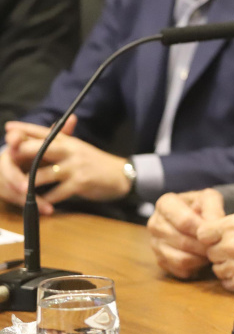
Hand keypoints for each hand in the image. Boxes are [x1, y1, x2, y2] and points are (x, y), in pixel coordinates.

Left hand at [5, 119, 131, 203]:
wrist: (122, 174)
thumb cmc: (97, 162)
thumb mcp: (79, 149)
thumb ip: (60, 144)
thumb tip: (40, 138)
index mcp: (69, 141)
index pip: (44, 132)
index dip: (25, 130)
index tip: (9, 129)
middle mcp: (71, 151)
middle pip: (42, 148)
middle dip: (23, 152)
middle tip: (7, 157)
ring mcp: (75, 167)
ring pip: (46, 174)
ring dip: (31, 182)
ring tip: (17, 187)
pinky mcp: (80, 183)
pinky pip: (58, 193)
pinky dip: (48, 200)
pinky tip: (40, 204)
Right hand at [148, 189, 224, 278]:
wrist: (196, 216)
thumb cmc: (203, 205)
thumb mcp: (210, 198)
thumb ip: (213, 209)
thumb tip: (213, 226)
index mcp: (165, 204)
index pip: (184, 221)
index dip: (203, 230)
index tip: (215, 232)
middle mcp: (155, 224)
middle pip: (182, 241)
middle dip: (204, 246)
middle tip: (218, 246)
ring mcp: (155, 244)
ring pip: (181, 259)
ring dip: (200, 258)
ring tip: (212, 252)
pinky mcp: (160, 260)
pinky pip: (179, 270)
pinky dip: (195, 267)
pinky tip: (203, 258)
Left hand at [198, 212, 233, 293]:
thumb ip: (230, 225)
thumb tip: (210, 229)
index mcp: (233, 226)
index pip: (202, 233)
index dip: (210, 235)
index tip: (217, 236)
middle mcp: (231, 246)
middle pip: (209, 252)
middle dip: (220, 250)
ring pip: (217, 268)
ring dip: (227, 264)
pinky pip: (226, 281)